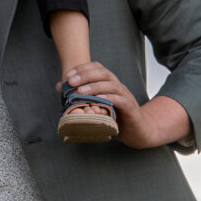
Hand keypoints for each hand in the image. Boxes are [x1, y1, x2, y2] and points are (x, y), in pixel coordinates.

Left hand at [61, 60, 190, 149]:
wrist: (139, 133)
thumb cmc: (116, 119)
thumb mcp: (96, 107)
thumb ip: (80, 96)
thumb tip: (60, 87)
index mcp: (109, 84)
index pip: (97, 68)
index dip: (83, 69)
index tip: (69, 75)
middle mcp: (118, 87)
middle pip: (103, 73)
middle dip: (86, 75)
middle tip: (71, 81)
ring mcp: (125, 96)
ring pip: (111, 85)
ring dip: (95, 86)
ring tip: (81, 91)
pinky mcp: (131, 108)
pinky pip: (121, 100)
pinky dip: (110, 98)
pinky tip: (99, 100)